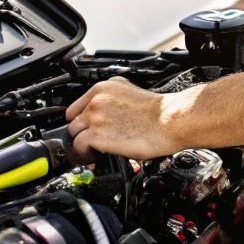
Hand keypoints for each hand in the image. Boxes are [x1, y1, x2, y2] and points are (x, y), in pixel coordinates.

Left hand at [64, 76, 188, 159]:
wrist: (168, 121)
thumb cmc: (158, 111)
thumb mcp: (129, 92)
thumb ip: (111, 100)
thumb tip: (106, 113)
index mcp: (103, 88)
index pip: (76, 106)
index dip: (81, 119)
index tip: (86, 127)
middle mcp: (96, 101)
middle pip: (74, 121)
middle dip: (83, 132)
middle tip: (93, 141)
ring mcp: (95, 118)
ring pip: (74, 134)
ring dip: (83, 143)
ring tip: (94, 150)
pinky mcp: (96, 136)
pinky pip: (79, 146)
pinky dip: (86, 153)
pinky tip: (95, 155)